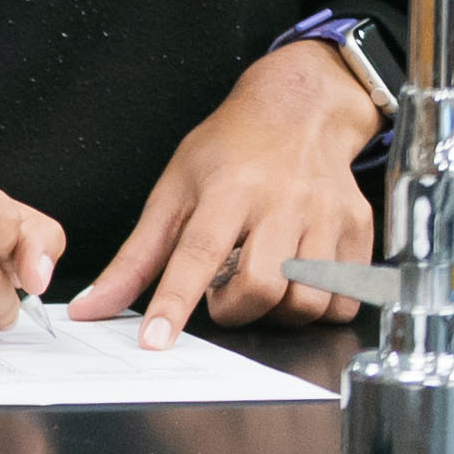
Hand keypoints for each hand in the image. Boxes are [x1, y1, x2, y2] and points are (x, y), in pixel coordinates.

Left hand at [70, 46, 377, 342]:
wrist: (298, 113)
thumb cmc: (230, 151)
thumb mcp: (173, 191)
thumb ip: (136, 257)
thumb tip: (93, 307)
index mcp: (228, 189)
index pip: (196, 254)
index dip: (174, 303)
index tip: (155, 340)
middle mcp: (282, 202)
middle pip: (261, 287)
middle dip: (234, 310)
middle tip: (223, 293)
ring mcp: (327, 215)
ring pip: (307, 301)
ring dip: (276, 311)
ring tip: (259, 281)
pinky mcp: (360, 229)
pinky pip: (344, 300)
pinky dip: (316, 306)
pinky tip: (297, 281)